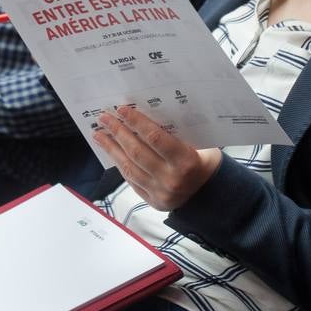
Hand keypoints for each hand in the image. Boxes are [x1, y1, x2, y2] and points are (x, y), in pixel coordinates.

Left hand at [94, 106, 221, 211]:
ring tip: (99, 134)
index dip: (136, 122)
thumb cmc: (204, 160)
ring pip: (129, 167)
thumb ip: (174, 133)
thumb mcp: (198, 143)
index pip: (155, 138)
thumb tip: (144, 115)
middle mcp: (171, 179)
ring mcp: (160, 193)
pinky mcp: (152, 201)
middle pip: (137, 152)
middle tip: (104, 118)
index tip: (122, 109)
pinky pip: (131, 179)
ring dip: (112, 149)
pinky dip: (119, 163)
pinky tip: (111, 151)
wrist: (211, 193)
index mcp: (186, 161)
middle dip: (118, 132)